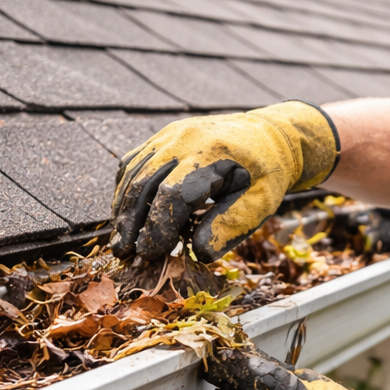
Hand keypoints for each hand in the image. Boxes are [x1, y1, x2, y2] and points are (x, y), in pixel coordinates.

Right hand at [110, 101, 339, 261]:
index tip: (148, 254)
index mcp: (213, 155)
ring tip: (119, 240)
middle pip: (145, 184)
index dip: (157, 227)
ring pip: (134, 173)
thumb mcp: (260, 202)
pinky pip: (135, 162)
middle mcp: (185, 139)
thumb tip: (198, 254)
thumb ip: (230, 226)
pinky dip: (126, 189)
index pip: (174, 195)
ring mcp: (171, 135)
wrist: (269, 135)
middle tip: (123, 254)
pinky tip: (124, 213)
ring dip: (123, 209)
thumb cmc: (266, 174)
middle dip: (132, 223)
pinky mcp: (163, 137)